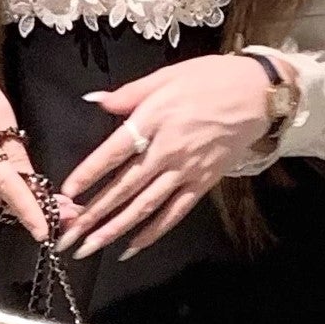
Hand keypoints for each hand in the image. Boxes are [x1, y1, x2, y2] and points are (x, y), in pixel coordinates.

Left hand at [55, 54, 278, 258]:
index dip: (88, 174)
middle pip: (124, 187)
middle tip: (68, 236)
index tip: (66, 194)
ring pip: (145, 206)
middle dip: (93, 214)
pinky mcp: (203, 183)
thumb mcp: (166, 76)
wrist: (258, 93)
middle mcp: (167, 149)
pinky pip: (174, 213)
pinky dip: (152, 233)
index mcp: (154, 119)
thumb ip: (129, 93)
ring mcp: (186, 170)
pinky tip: (131, 247)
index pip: (113, 152)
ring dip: (115, 229)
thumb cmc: (211, 79)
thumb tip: (95, 100)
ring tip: (90, 247)